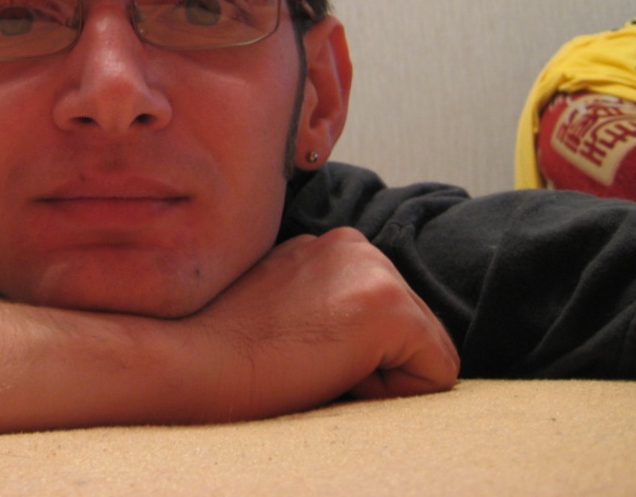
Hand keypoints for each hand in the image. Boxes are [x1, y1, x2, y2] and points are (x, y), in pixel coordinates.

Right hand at [175, 227, 459, 420]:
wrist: (198, 359)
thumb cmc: (229, 345)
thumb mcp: (285, 301)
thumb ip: (324, 296)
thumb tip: (356, 328)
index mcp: (335, 244)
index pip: (386, 313)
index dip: (352, 351)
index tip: (298, 347)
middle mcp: (359, 246)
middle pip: (414, 330)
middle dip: (374, 360)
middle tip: (306, 359)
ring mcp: (376, 273)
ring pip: (429, 350)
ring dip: (381, 373)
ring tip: (317, 363)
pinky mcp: (388, 308)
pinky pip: (438, 372)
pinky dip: (394, 392)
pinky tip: (336, 373)